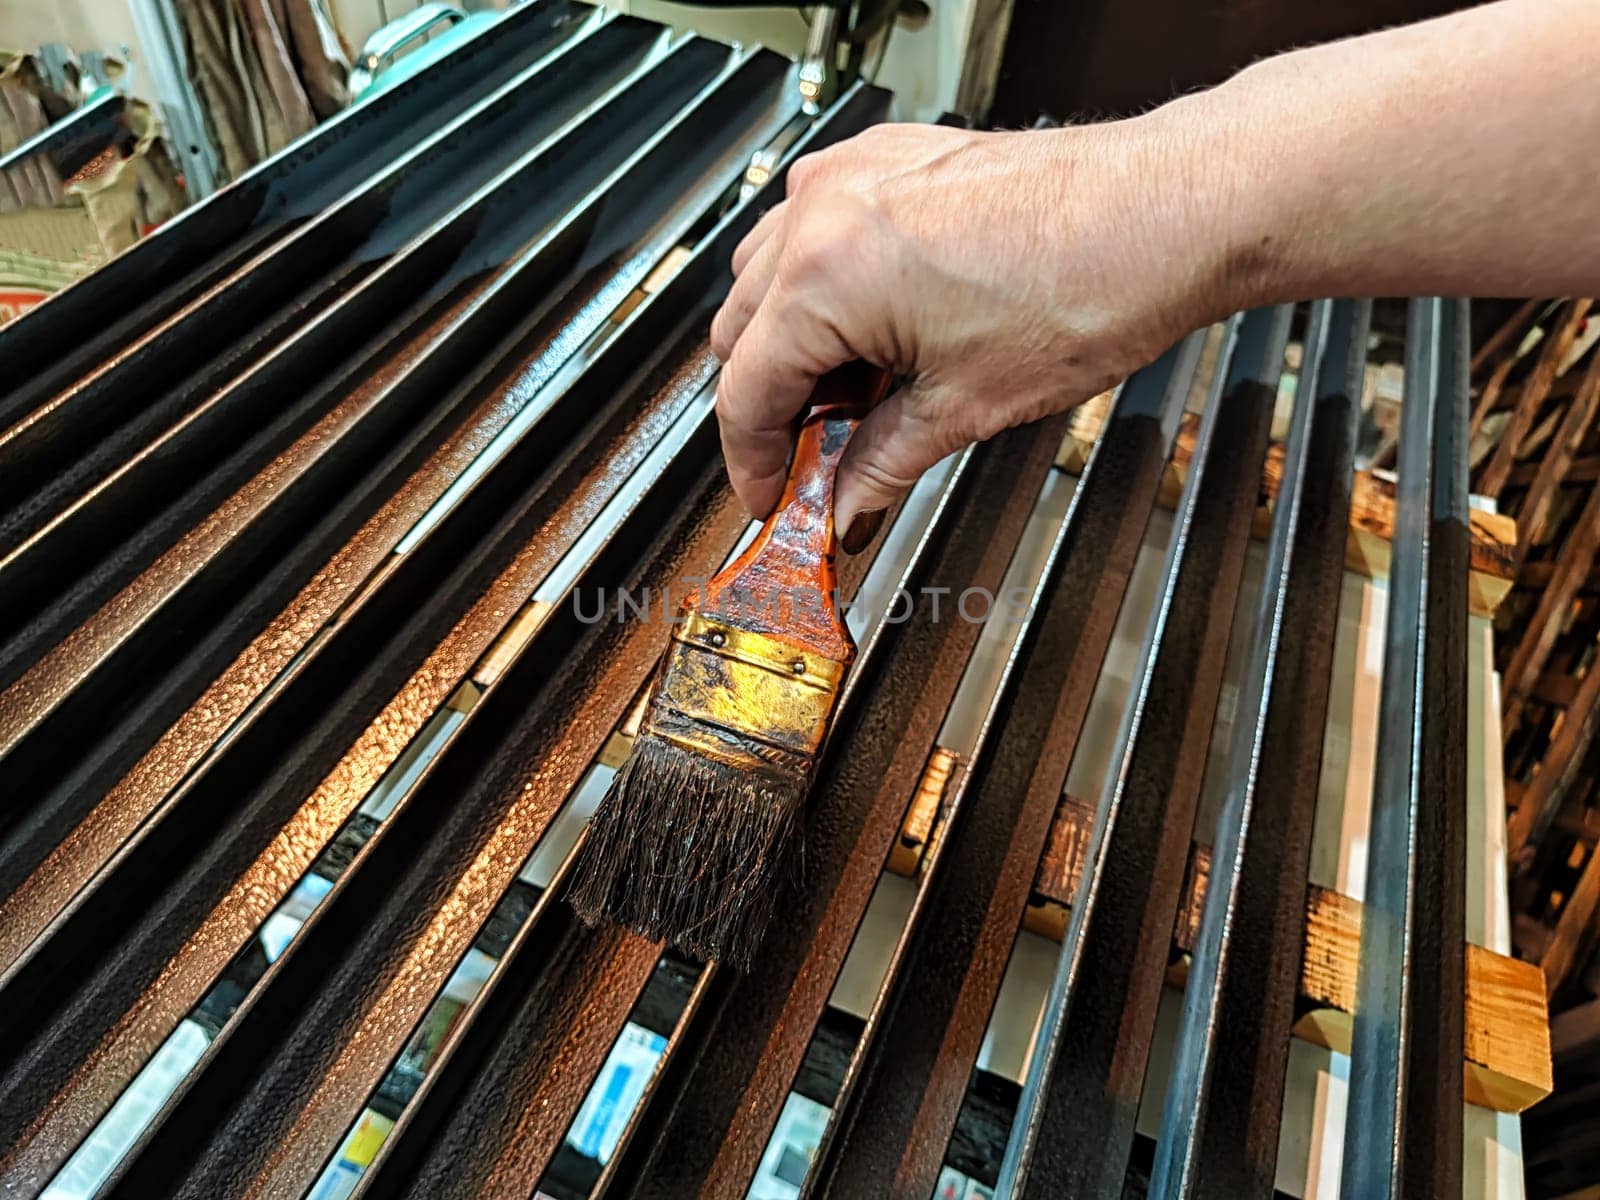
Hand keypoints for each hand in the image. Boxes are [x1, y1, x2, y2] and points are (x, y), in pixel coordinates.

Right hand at [709, 117, 1245, 547]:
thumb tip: (845, 501)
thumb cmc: (1091, 283)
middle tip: (817, 461)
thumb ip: (882, 462)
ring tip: (858, 400)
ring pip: (768, 277)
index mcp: (826, 275)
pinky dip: (825, 288)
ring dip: (793, 345)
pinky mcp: (888, 160)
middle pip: (739, 332)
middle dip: (772, 407)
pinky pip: (815, 230)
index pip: (744, 392)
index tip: (769, 496)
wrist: (1170, 210)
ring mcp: (854, 175)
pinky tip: (880, 334)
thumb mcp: (967, 406)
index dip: (752, 462)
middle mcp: (824, 211)